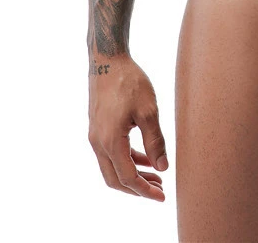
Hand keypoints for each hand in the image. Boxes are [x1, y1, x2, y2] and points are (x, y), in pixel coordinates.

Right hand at [88, 54, 168, 200]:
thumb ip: (155, 141)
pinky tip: (144, 157)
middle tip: (160, 189)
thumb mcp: (149, 111)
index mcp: (111, 141)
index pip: (128, 178)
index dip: (145, 190)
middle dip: (138, 188)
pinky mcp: (97, 128)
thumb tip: (163, 167)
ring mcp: (95, 136)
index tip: (162, 196)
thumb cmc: (130, 82)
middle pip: (115, 179)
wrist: (108, 61)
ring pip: (112, 167)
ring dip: (133, 174)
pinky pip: (110, 153)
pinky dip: (127, 159)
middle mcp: (98, 143)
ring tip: (156, 175)